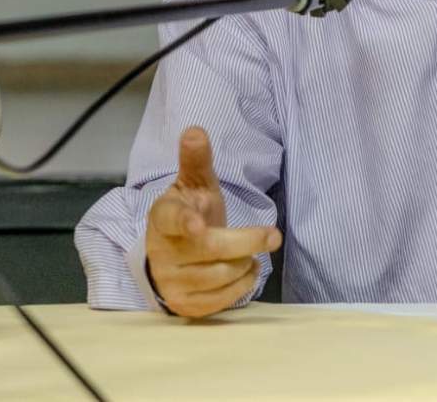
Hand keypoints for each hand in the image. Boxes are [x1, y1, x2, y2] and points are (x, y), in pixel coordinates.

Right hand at [143, 126, 281, 318]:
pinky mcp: (185, 307)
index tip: (198, 225)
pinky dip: (243, 284)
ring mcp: (172, 282)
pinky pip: (224, 300)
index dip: (185, 221)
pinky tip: (245, 271)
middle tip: (273, 235)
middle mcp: (163, 252)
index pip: (171, 218)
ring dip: (245, 263)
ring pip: (222, 275)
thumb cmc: (190, 214)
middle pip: (212, 249)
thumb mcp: (193, 186)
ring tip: (248, 253)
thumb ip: (196, 160)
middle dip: (247, 240)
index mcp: (163, 218)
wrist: (171, 257)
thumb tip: (196, 130)